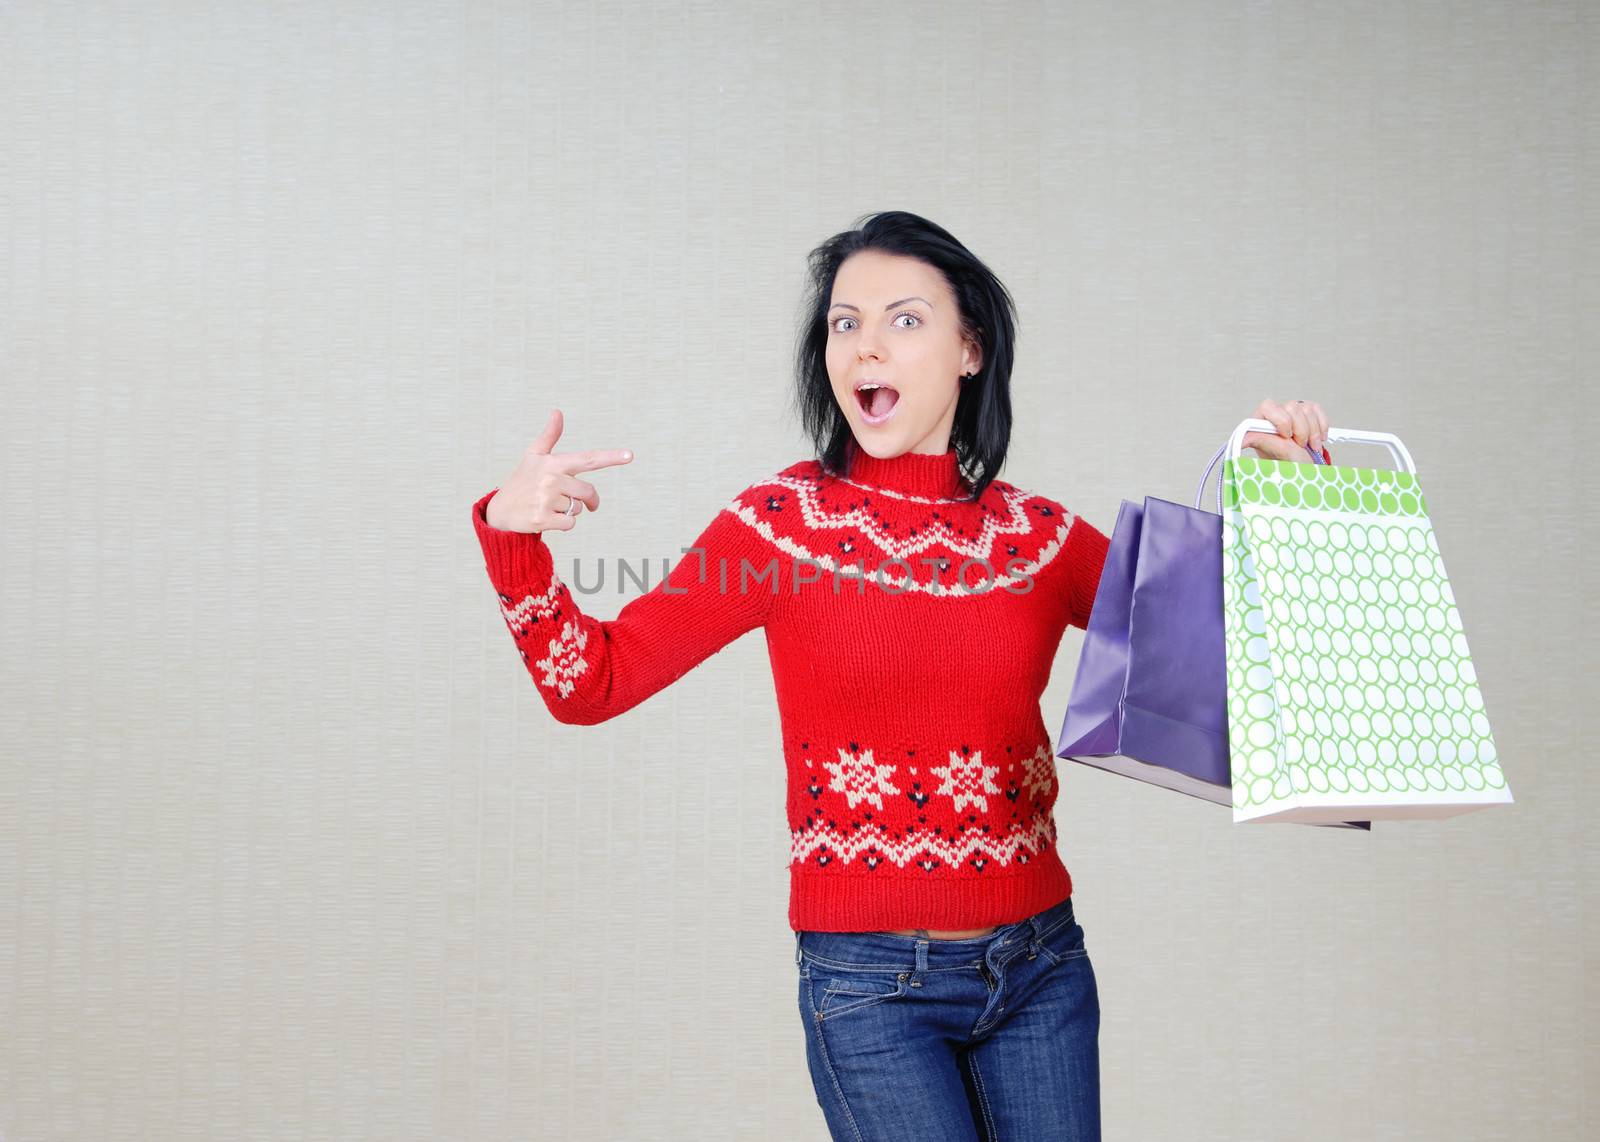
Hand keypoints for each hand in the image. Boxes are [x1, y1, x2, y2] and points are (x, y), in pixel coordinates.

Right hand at [485, 408, 632, 532]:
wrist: (500, 511)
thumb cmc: (522, 481)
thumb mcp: (533, 456)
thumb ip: (549, 436)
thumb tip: (557, 411)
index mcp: (553, 463)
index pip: (588, 459)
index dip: (610, 457)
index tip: (630, 455)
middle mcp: (550, 479)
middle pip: (588, 492)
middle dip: (588, 499)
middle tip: (580, 502)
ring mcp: (546, 499)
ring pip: (578, 509)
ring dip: (568, 510)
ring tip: (549, 506)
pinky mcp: (542, 518)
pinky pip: (570, 523)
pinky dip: (563, 524)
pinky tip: (547, 518)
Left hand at [1241, 398, 1330, 462]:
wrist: (1306, 469)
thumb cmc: (1287, 463)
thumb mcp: (1274, 452)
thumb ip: (1261, 440)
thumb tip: (1241, 440)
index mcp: (1261, 422)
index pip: (1267, 406)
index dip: (1282, 420)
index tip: (1287, 437)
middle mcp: (1275, 413)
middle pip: (1291, 407)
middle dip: (1300, 430)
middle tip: (1300, 446)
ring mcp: (1292, 411)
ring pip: (1306, 409)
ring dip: (1312, 432)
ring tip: (1309, 446)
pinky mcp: (1307, 410)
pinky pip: (1317, 409)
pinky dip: (1321, 426)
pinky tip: (1317, 439)